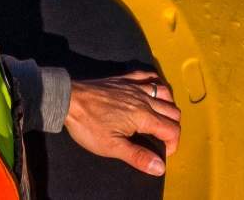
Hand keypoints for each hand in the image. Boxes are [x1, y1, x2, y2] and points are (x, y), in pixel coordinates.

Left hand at [64, 70, 179, 175]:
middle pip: (173, 111)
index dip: (173, 144)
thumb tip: (160, 167)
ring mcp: (135, 86)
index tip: (165, 152)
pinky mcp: (125, 79)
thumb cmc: (88, 124)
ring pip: (165, 92)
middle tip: (163, 139)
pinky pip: (148, 75)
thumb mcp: (111, 146)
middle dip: (173, 127)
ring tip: (162, 117)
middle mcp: (144, 99)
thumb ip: (137, 156)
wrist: (69, 100)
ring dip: (169, 105)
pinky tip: (153, 90)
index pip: (172, 129)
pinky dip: (156, 83)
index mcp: (144, 117)